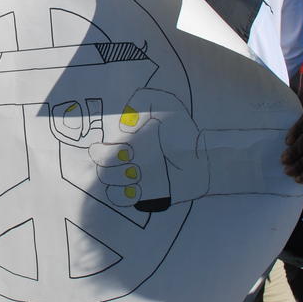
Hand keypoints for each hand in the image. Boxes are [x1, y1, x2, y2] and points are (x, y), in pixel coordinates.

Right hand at [89, 88, 208, 211]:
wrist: (204, 155)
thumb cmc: (183, 130)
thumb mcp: (165, 104)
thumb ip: (143, 100)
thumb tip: (125, 125)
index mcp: (124, 143)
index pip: (97, 151)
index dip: (105, 150)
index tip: (126, 146)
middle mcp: (124, 163)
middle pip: (101, 169)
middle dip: (113, 164)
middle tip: (134, 159)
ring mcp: (132, 181)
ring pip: (109, 186)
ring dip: (121, 179)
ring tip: (139, 173)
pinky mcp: (144, 197)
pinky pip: (123, 200)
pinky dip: (126, 195)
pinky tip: (140, 187)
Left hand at [281, 105, 302, 189]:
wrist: (302, 164)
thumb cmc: (294, 137)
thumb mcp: (290, 117)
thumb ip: (297, 97)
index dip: (298, 128)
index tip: (285, 141)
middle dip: (296, 149)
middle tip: (283, 159)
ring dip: (301, 164)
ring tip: (288, 171)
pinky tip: (299, 178)